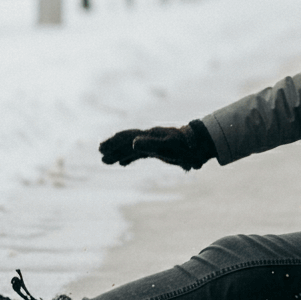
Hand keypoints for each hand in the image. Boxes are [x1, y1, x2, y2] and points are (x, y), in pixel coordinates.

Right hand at [99, 120, 214, 171]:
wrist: (200, 145)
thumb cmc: (185, 147)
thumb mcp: (169, 147)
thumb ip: (152, 144)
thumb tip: (133, 143)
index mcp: (149, 136)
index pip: (127, 137)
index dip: (114, 142)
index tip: (101, 148)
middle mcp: (149, 138)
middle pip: (127, 142)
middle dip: (113, 148)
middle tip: (100, 155)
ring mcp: (154, 143)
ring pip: (131, 148)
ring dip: (118, 154)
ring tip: (106, 162)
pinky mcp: (159, 150)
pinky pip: (139, 154)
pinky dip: (129, 158)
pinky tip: (123, 163)